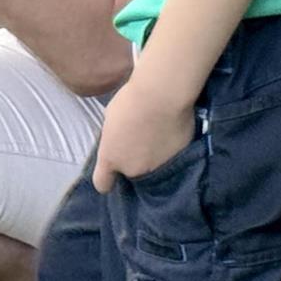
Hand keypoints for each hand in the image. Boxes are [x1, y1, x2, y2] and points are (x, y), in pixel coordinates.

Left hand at [92, 77, 196, 193]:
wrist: (163, 97)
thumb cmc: (130, 100)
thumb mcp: (110, 119)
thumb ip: (113, 138)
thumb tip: (119, 141)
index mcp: (111, 158)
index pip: (102, 183)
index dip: (107, 177)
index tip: (112, 169)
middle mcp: (132, 170)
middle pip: (130, 175)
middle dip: (133, 162)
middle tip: (139, 142)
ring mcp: (157, 169)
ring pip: (152, 170)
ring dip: (152, 159)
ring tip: (157, 137)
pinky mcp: (178, 163)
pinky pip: (171, 162)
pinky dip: (170, 153)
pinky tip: (171, 136)